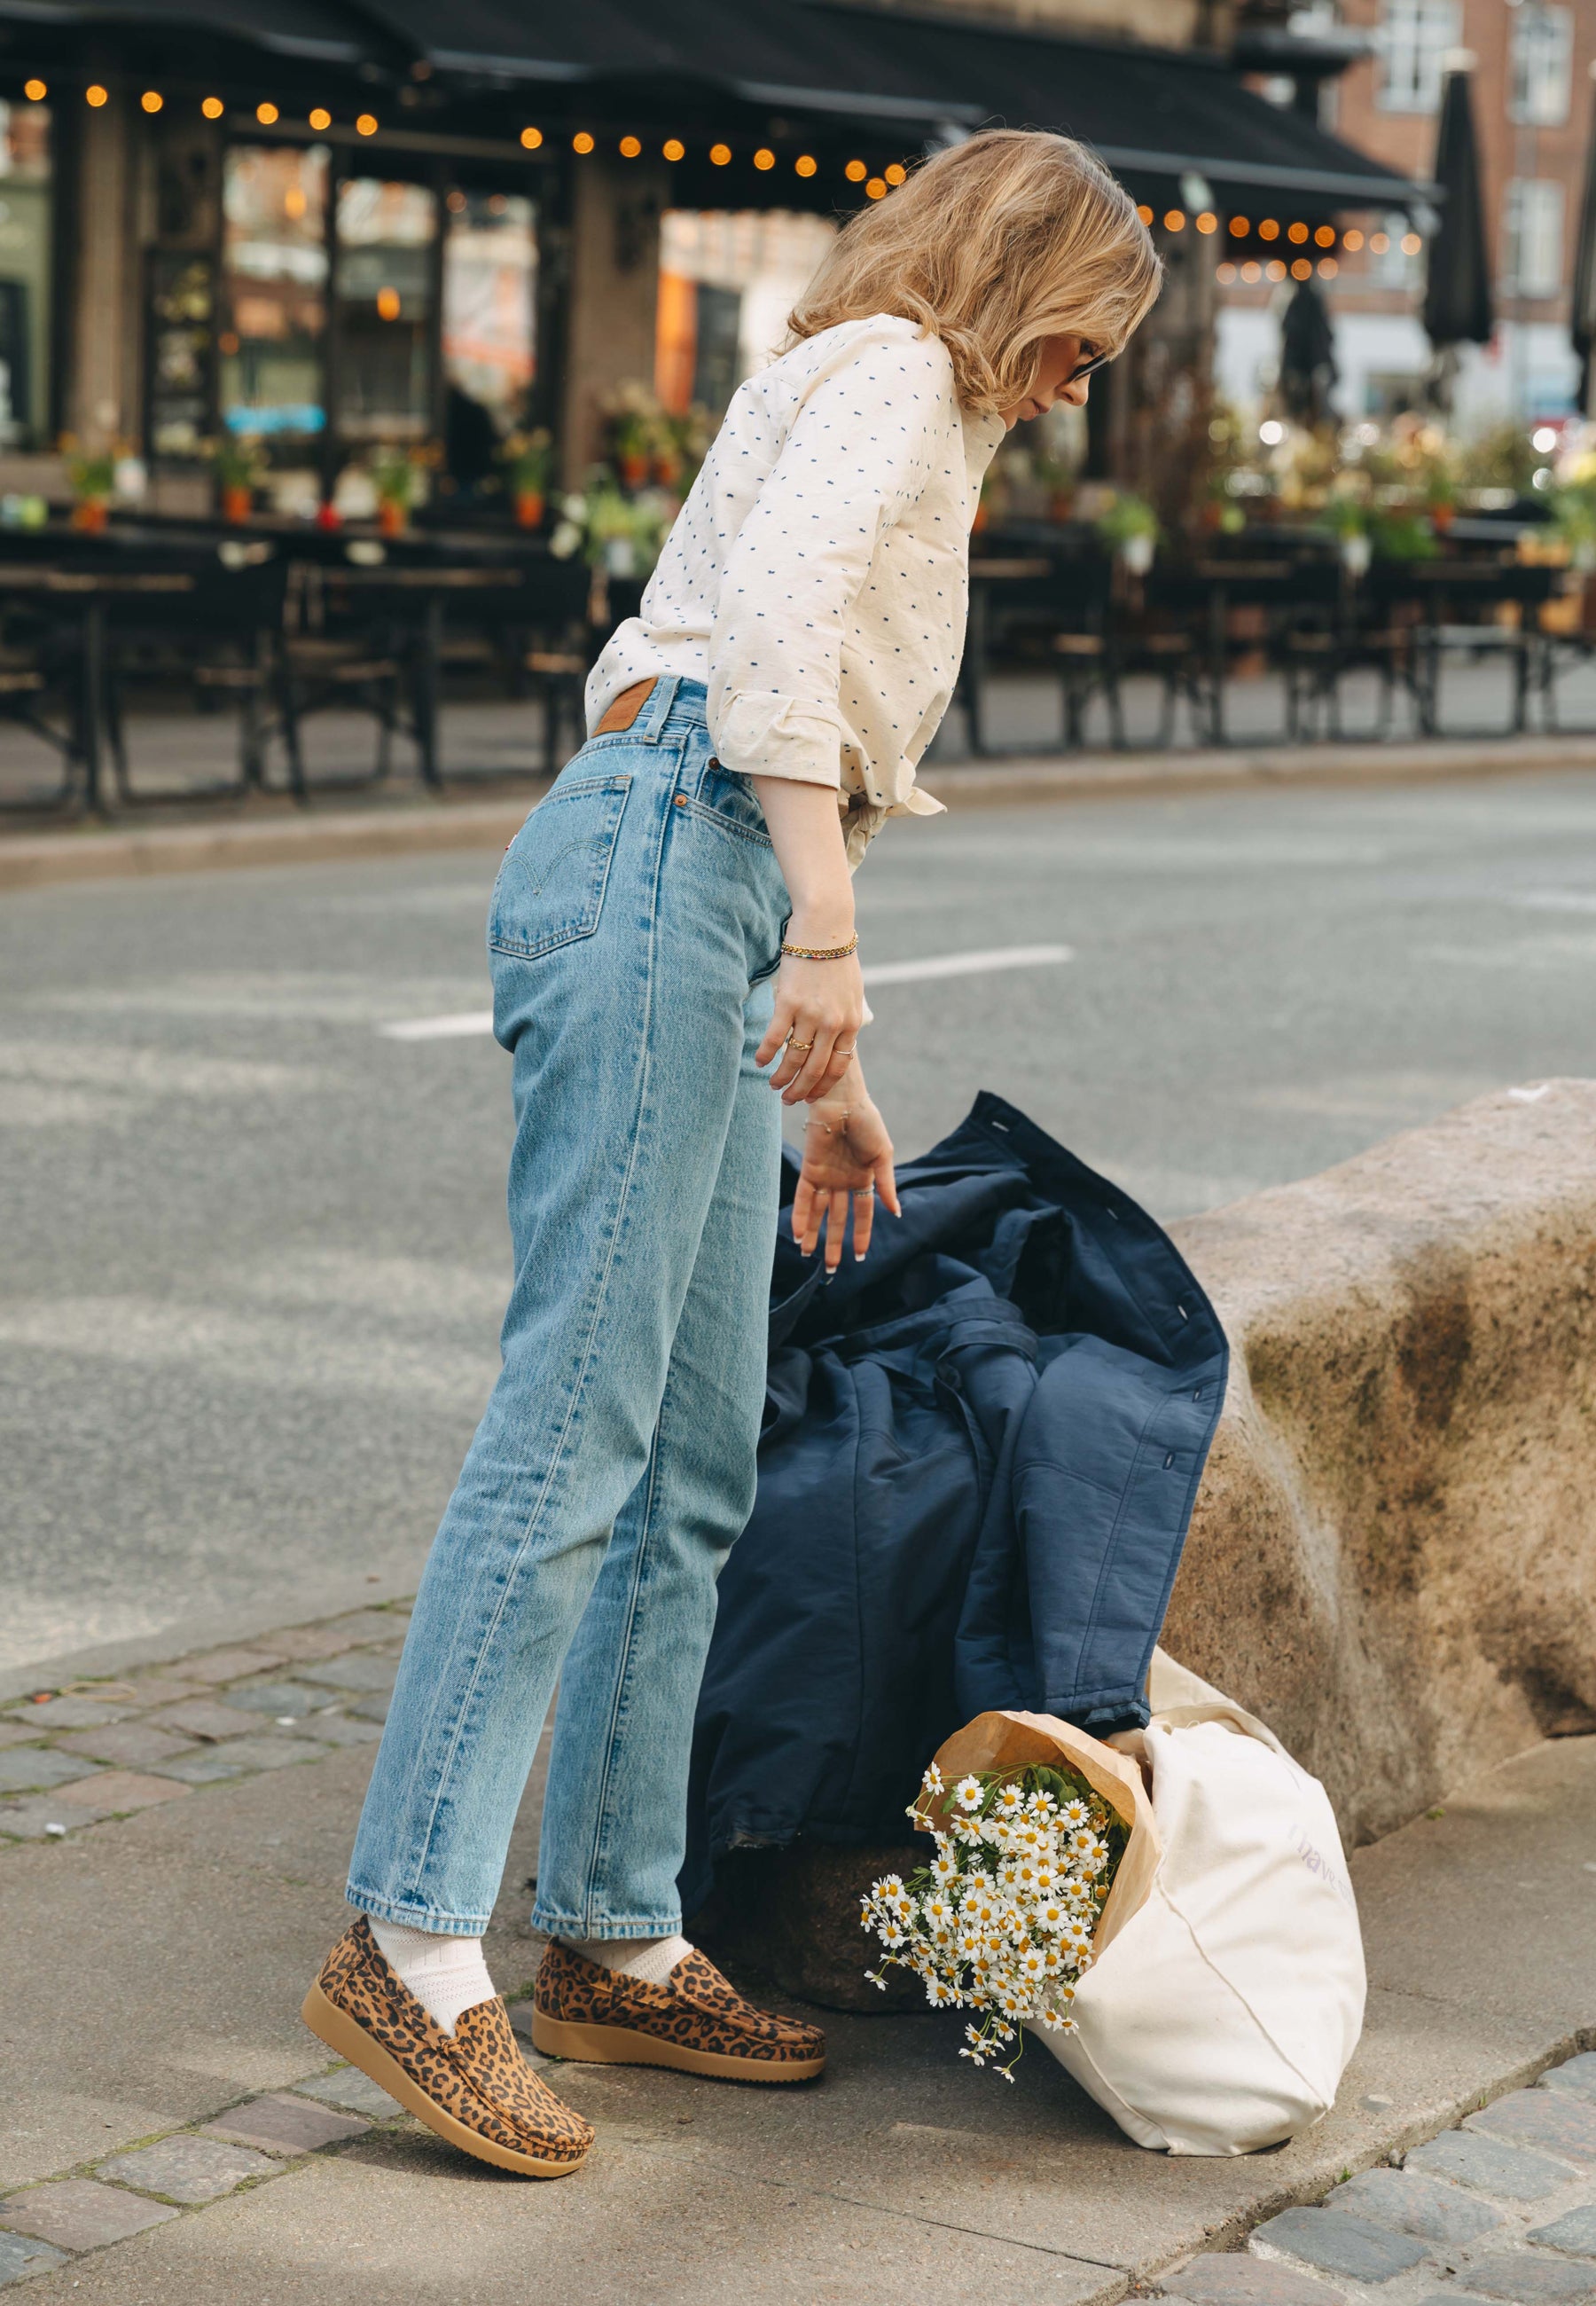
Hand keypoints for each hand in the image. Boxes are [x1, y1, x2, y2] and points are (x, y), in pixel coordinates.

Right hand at [755, 939, 866, 1105]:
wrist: (826, 927)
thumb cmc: (837, 957)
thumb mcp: (851, 992)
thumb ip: (843, 1018)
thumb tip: (833, 1039)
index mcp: (851, 1023)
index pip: (837, 1068)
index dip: (821, 1087)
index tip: (810, 1095)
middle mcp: (833, 1024)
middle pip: (815, 1070)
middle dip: (800, 1091)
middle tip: (788, 1100)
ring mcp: (811, 1014)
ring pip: (793, 1059)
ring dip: (781, 1077)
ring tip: (772, 1085)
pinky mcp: (789, 1002)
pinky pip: (774, 1038)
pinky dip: (765, 1054)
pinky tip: (758, 1062)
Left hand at [792, 1082, 899, 1270]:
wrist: (844, 1101)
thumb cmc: (867, 1123)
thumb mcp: (882, 1156)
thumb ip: (886, 1185)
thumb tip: (897, 1213)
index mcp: (864, 1178)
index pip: (863, 1213)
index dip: (862, 1234)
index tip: (860, 1256)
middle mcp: (844, 1181)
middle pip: (839, 1218)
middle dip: (835, 1243)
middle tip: (832, 1269)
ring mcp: (826, 1176)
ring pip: (820, 1213)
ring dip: (815, 1234)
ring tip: (810, 1256)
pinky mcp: (810, 1169)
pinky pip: (805, 1198)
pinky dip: (802, 1216)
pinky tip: (798, 1235)